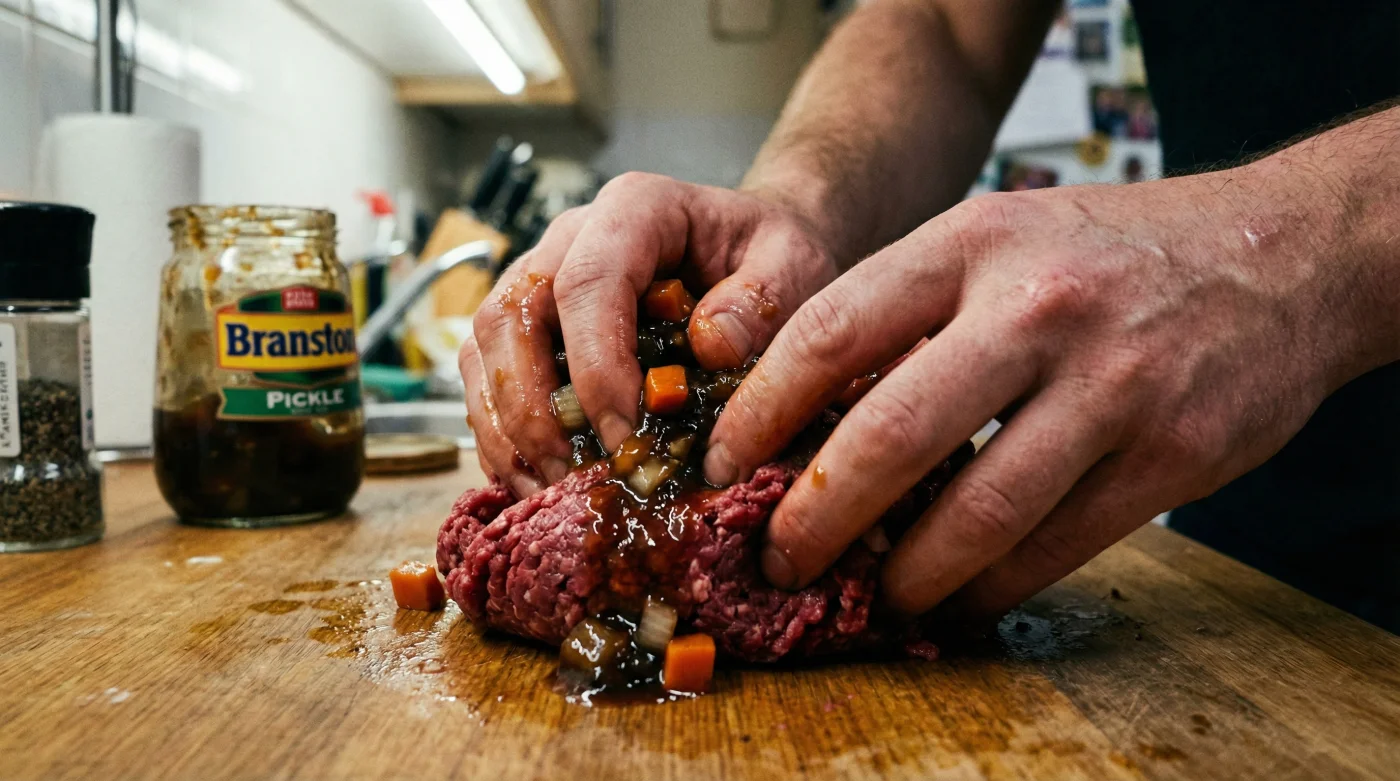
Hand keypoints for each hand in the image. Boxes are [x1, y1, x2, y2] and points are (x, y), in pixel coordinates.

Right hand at [459, 172, 837, 496]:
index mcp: (635, 209)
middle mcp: (571, 237)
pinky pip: (487, 374)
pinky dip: (501, 432)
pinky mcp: (529, 322)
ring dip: (504, 425)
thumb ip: (764, 298)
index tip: (624, 436)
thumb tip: (709, 345)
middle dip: (531, 406)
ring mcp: (541, 277)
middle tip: (569, 476)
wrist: (754, 252)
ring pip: (485, 345)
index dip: (596, 365)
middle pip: (512, 313)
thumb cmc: (770, 257)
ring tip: (545, 489)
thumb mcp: (796, 264)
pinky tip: (534, 480)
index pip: (589, 281)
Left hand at [707, 169, 1374, 617]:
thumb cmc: (1108, 254)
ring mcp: (1111, 384)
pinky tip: (959, 597)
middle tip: (777, 559)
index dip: (759, 414)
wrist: (1282, 255)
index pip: (830, 333)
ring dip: (906, 571)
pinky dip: (993, 585)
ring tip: (871, 595)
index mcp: (972, 243)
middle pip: (889, 434)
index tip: (720, 469)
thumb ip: (907, 309)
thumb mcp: (999, 237)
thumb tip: (799, 413)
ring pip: (978, 509)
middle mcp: (1036, 308)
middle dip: (815, 517)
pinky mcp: (1171, 455)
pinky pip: (1056, 545)